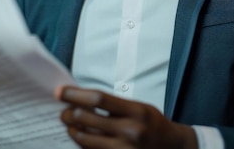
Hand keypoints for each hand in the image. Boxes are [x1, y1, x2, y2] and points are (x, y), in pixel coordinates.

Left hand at [57, 86, 197, 148]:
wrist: (173, 147)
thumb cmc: (153, 125)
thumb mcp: (138, 107)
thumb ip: (114, 105)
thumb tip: (82, 99)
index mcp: (135, 111)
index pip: (98, 98)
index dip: (75, 94)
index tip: (60, 91)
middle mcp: (130, 131)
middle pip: (87, 119)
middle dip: (69, 113)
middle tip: (62, 110)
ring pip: (85, 139)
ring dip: (72, 130)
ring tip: (69, 124)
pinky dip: (82, 145)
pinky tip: (80, 137)